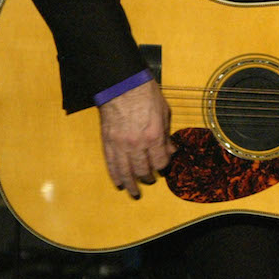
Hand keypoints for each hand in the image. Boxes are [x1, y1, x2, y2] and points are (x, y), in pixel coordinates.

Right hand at [99, 78, 174, 197]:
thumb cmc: (146, 95)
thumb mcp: (164, 113)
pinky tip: (119, 183)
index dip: (163, 166)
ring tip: (134, 192)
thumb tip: (171, 150)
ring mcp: (120, 144)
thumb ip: (166, 135)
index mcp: (154, 136)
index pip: (160, 161)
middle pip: (142, 170)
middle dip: (147, 177)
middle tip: (150, 180)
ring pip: (125, 171)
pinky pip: (111, 164)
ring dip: (130, 184)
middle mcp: (137, 144)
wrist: (122, 85)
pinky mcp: (107, 142)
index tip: (163, 165)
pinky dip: (115, 175)